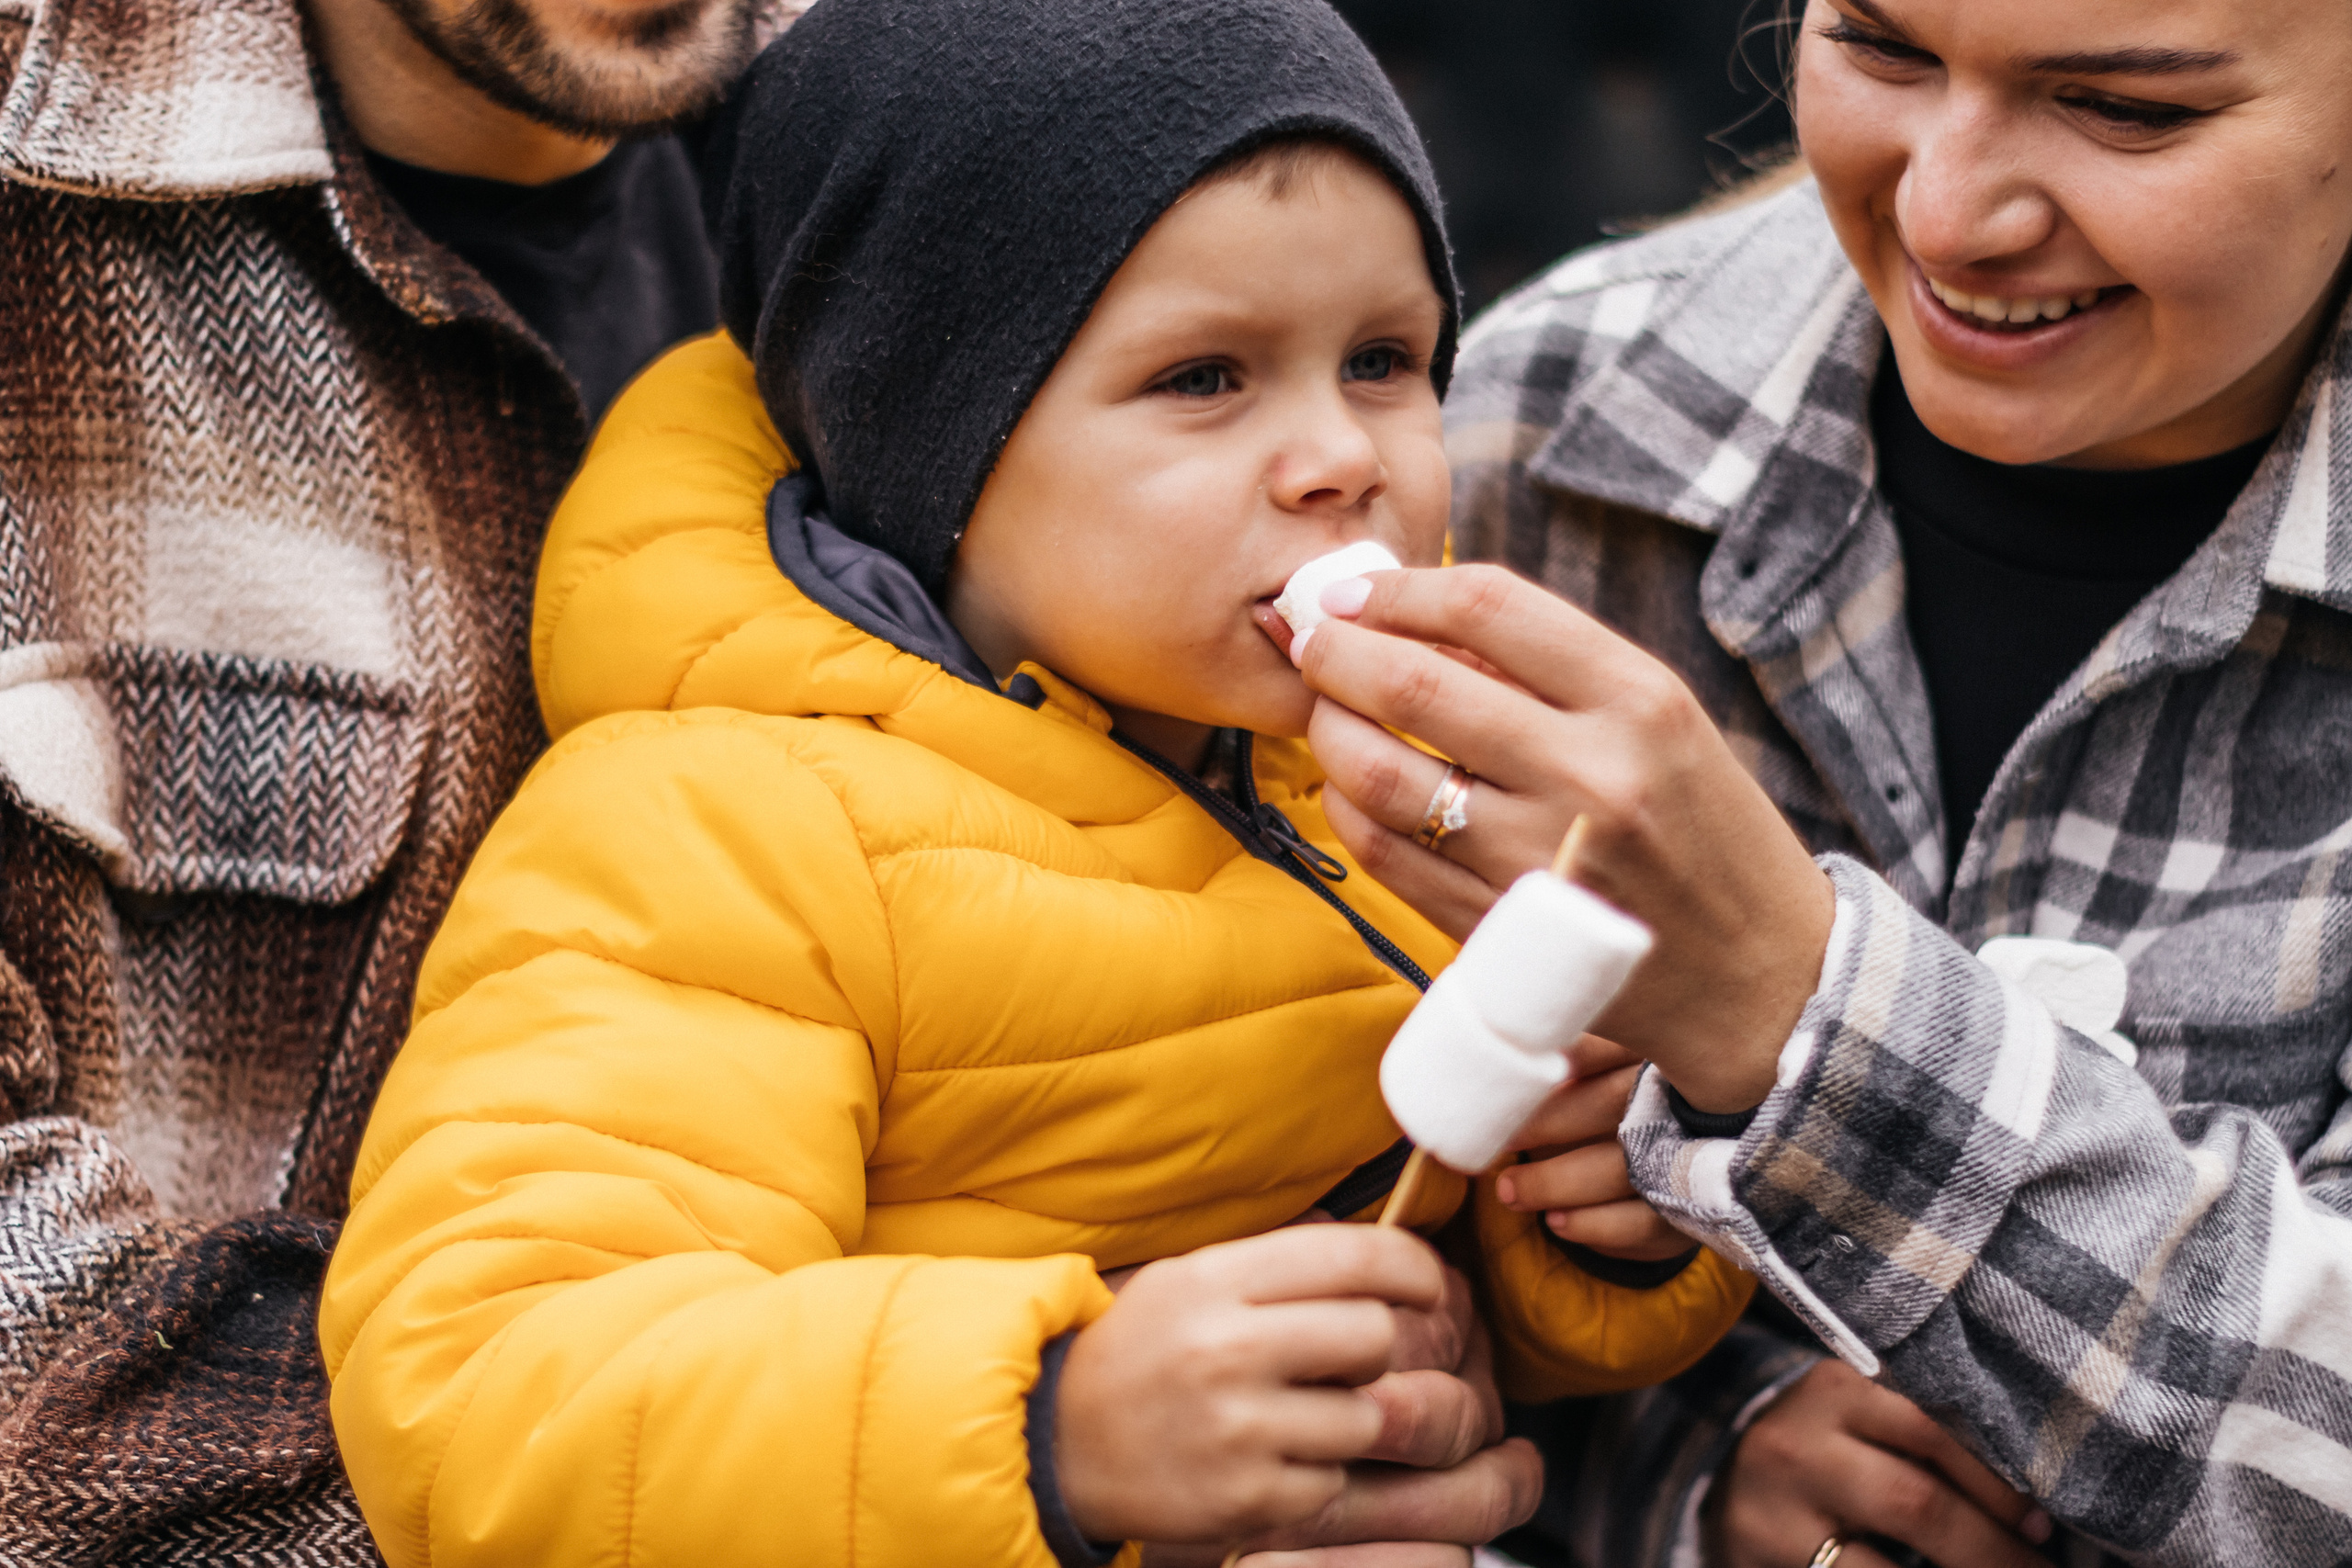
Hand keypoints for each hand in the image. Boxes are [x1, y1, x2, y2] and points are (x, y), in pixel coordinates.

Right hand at [1136, 1266, 1539, 1565]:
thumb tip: (1381, 1250)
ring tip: (1295, 1414)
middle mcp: (1229, 1349)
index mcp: (1218, 1281)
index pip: (1354, 1257)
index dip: (1412, 1265)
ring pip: (1366, 1416)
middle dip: (1370, 1348)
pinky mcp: (1246, 1498)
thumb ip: (1278, 1264)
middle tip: (1339, 1358)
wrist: (1057, 1443)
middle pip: (1373, 1336)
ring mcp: (1239, 1429)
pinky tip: (1268, 1458)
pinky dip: (1314, 1474)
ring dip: (1347, 1417)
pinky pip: (1332, 1481)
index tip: (1429, 1281)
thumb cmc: (1140, 1351)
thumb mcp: (1190, 1278)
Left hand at [1298, 565, 1833, 1113]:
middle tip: (1309, 642)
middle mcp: (1592, 775)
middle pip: (1414, 685)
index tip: (1348, 589)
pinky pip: (1386, 855)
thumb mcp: (1661, 720)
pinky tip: (1349, 786)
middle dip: (1334, 652)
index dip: (1395, 587)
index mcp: (1640, 700)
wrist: (1764, 976)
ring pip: (1382, 776)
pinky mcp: (1501, 929)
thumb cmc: (1701, 827)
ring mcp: (1540, 860)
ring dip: (1328, 732)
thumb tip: (1410, 612)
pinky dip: (1346, 809)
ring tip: (1324, 713)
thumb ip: (1549, 666)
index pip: (1485, 607)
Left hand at [1492, 1037, 1692, 1261]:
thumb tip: (1499, 1057)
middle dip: (1547, 1122)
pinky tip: (1555, 1221)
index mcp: (1656, 1052)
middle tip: (1498, 1138)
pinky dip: (1594, 1225)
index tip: (1516, 1071)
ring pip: (1624, 1170)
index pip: (1614, 1043)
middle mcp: (1687, 1100)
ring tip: (1509, 1190)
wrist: (1685, 1163)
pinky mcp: (1696, 1211)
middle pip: (1614, 1103)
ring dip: (1556, 1183)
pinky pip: (1643, 1225)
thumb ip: (1565, 1057)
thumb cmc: (1618, 1105)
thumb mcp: (1603, 1070)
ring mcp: (1696, 1158)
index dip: (1571, 1055)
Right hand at [1713, 1360, 2052, 1567]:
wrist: (1732, 1493)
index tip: (2041, 1524)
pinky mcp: (1763, 1566)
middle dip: (1994, 1551)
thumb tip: (2033, 1501)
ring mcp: (1773, 1516)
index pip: (1933, 1430)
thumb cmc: (1827, 1455)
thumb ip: (1923, 1435)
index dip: (1998, 1486)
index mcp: (1833, 1391)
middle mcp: (1798, 1448)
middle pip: (1916, 1503)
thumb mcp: (1860, 1422)